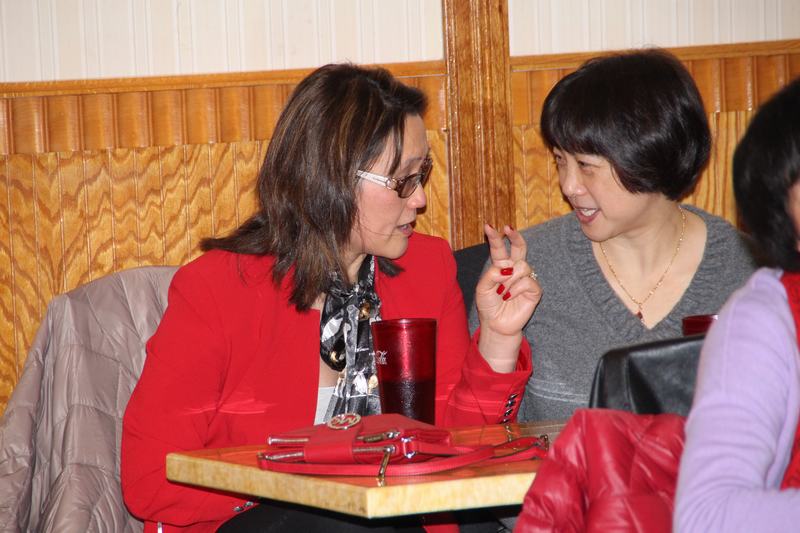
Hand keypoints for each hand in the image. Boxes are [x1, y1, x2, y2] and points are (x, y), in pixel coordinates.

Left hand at [475, 224, 541, 371]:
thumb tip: (506, 268)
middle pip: (519, 247)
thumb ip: (491, 274)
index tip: (488, 226)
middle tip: (508, 228)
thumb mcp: (482, 288)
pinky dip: (515, 289)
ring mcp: (525, 279)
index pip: (499, 249)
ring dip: (509, 278)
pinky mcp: (534, 290)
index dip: (495, 237)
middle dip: (515, 236)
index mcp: (500, 267)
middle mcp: (514, 270)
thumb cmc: (489, 306)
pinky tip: (508, 296)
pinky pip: (527, 281)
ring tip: (501, 291)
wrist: (496, 324)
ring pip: (522, 266)